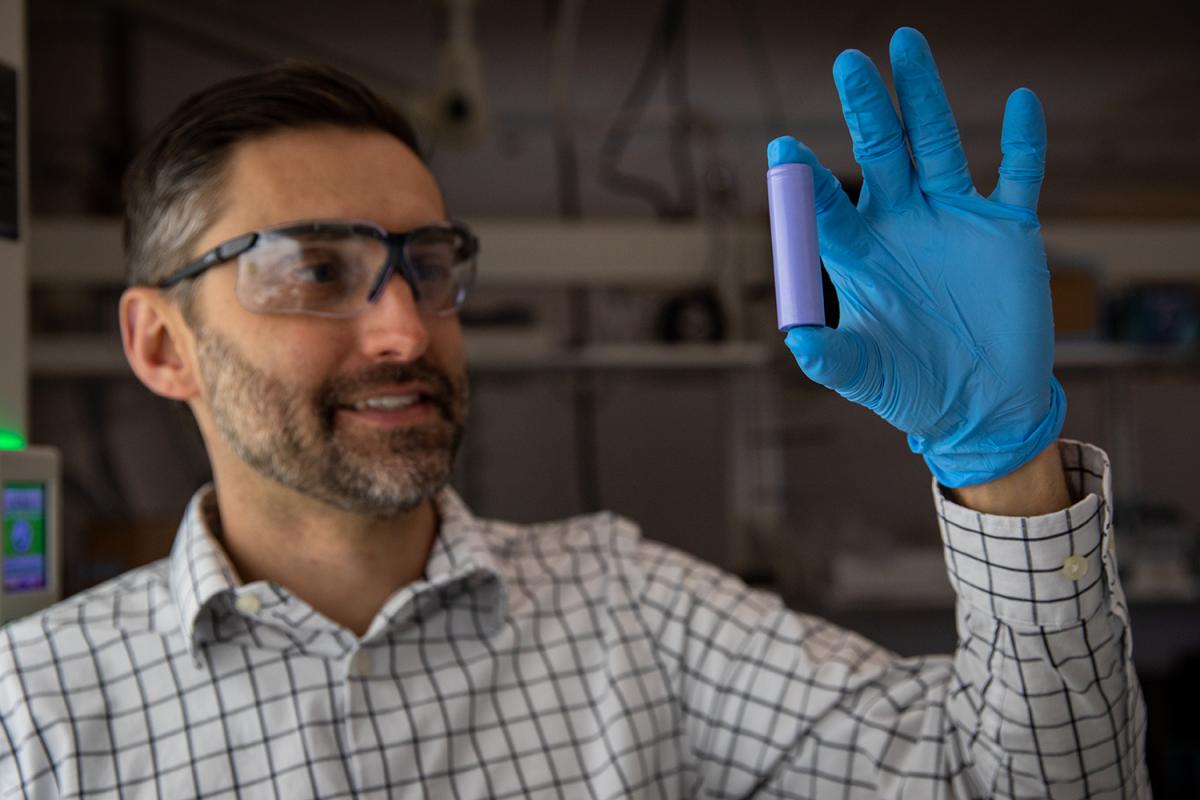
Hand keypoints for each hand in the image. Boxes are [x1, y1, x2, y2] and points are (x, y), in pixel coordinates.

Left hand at [770, 27, 1064, 487]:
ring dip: (924, 97)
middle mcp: (903, 224)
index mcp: (860, 254)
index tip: (782, 148)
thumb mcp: (865, 376)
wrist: (981, 408)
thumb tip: (796, 342)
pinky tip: (1020, 101)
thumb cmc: (911, 389)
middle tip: (848, 63)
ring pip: (938, 145)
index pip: (826, 206)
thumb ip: (831, 358)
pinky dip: (1022, 141)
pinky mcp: (1008, 231)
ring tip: (905, 44)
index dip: (804, 179)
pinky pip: (1019, 176)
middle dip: (865, 109)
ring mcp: (954, 221)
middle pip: (880, 153)